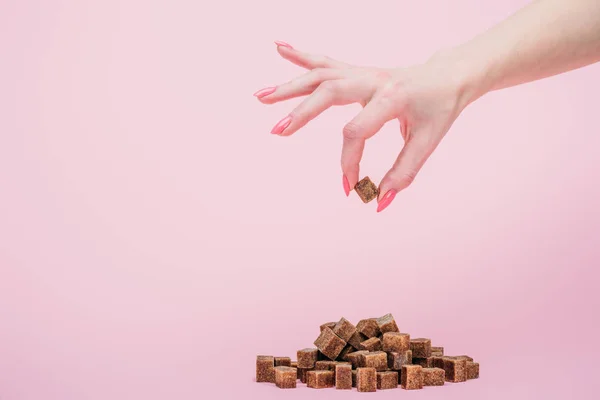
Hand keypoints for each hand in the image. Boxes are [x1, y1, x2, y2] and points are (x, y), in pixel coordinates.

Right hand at [255, 42, 476, 211]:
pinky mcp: (357, 72)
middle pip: (328, 91)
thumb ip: (403, 173)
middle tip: (277, 132)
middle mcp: (373, 80)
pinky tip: (279, 47)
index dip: (349, 162)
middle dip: (301, 113)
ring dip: (289, 85)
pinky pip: (326, 62)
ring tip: (260, 95)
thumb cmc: (440, 108)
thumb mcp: (428, 142)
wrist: (450, 75)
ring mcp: (362, 73)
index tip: (350, 187)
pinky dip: (301, 56)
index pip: (357, 131)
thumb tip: (379, 202)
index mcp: (391, 97)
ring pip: (320, 75)